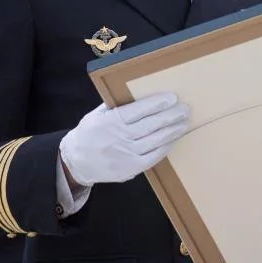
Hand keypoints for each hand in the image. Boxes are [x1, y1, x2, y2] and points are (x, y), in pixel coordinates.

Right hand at [59, 93, 188, 186]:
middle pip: (151, 126)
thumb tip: (140, 92)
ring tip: (184, 123)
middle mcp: (118, 138)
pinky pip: (152, 158)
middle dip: (171, 116)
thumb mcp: (96, 114)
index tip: (172, 97)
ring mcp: (125, 155)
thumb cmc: (89, 133)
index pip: (138, 110)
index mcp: (110, 121)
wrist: (76, 162)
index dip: (157, 103)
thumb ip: (116, 105)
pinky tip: (173, 139)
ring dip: (172, 131)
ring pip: (155, 142)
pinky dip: (165, 148)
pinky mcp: (130, 169)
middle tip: (185, 109)